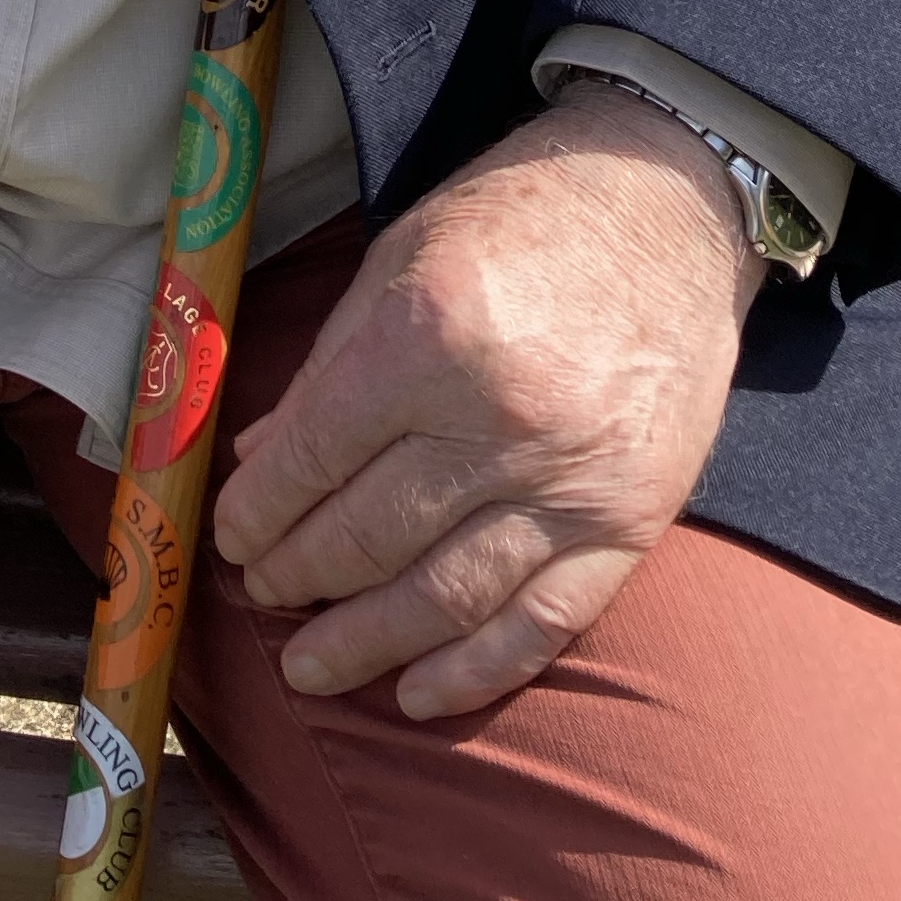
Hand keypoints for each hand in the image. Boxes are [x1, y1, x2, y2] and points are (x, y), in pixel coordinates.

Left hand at [211, 82, 758, 720]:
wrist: (670, 204)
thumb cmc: (522, 217)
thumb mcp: (400, 254)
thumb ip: (327, 365)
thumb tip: (259, 461)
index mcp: (430, 337)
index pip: (316, 456)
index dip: (260, 511)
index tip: (230, 538)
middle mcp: (498, 420)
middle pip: (370, 535)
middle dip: (298, 575)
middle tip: (261, 592)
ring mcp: (572, 481)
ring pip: (445, 597)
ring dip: (365, 644)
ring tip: (308, 666)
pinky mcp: (631, 522)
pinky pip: (543, 624)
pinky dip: (475, 672)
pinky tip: (417, 695)